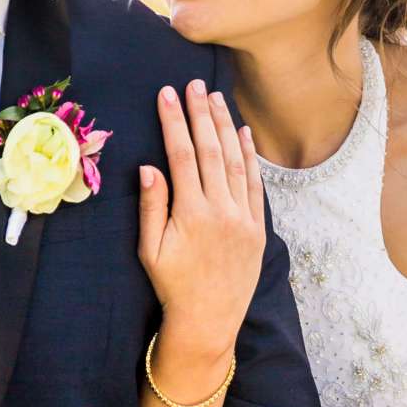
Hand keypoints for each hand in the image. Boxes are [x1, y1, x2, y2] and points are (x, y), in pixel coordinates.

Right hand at [138, 79, 264, 359]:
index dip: (175, 122)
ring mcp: (243, 218)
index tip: (167, 94)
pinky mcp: (257, 228)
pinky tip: (243, 134)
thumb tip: (149, 166)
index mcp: (191, 214)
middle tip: (194, 85)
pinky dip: (250, 157)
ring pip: (236, 162)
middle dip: (201, 114)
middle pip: (212, 150)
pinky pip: (255, 184)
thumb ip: (151, 206)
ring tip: (216, 99)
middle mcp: (221, 210)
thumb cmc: (172, 286)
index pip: (183, 155)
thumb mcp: (151, 250)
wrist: (208, 321)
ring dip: (226, 127)